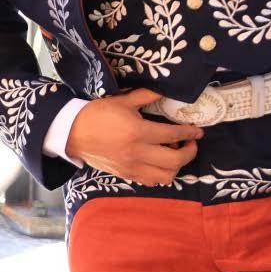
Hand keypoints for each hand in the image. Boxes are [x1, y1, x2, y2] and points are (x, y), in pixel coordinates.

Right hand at [65, 88, 202, 185]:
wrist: (72, 133)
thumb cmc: (97, 114)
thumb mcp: (122, 101)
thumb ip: (146, 96)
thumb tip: (165, 90)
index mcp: (138, 132)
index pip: (172, 134)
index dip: (189, 133)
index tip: (198, 131)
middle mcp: (138, 152)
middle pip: (175, 160)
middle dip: (189, 152)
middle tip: (190, 143)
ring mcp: (132, 167)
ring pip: (166, 176)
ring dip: (176, 166)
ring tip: (174, 154)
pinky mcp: (126, 175)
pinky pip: (152, 181)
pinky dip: (161, 174)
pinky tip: (159, 163)